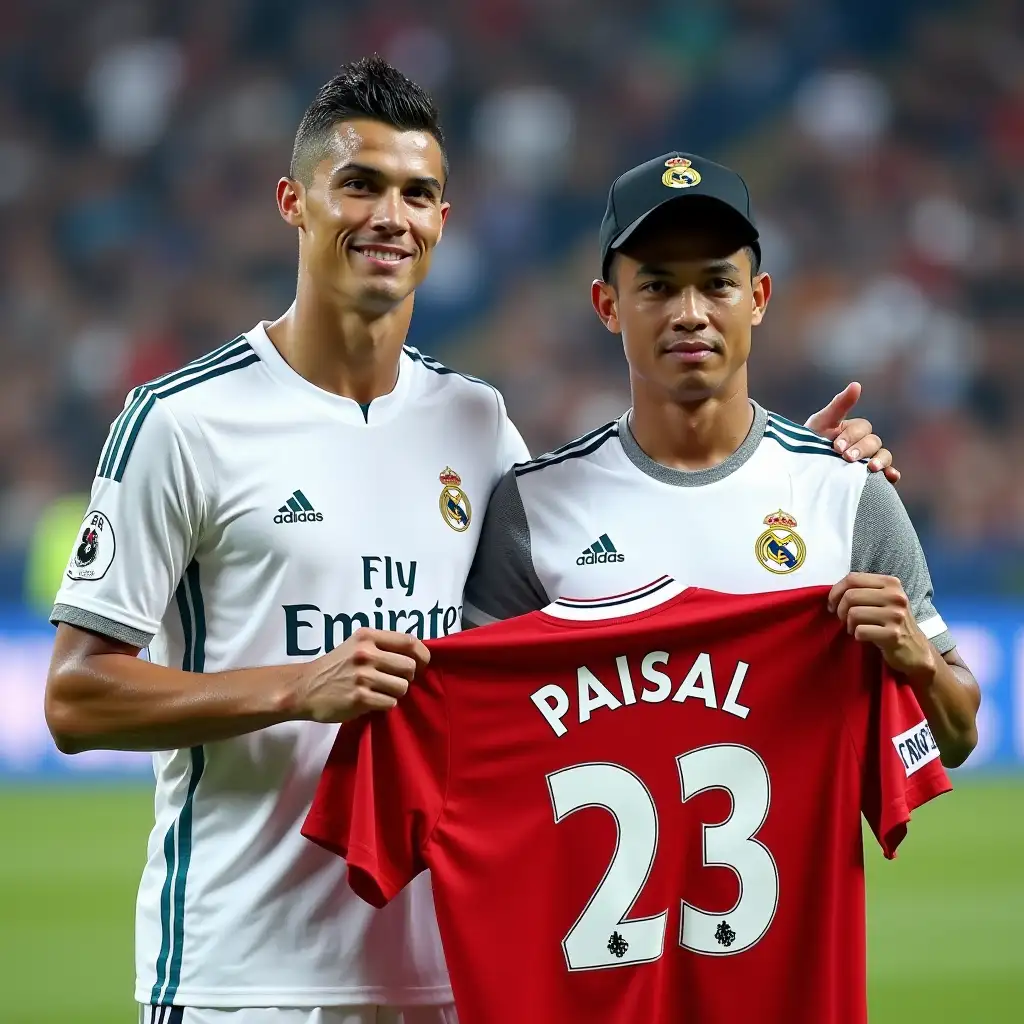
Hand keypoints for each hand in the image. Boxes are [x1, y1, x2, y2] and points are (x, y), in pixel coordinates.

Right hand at [296, 628, 429, 722]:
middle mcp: (366, 653)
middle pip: (410, 667)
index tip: (422, 665)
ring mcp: (362, 676)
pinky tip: (370, 701)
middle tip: (393, 681)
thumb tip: (417, 656)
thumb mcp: (356, 645)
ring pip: (402, 687)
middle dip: (407, 678)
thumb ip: (382, 646)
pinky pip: (390, 703)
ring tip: (379, 691)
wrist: (304, 688)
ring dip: (395, 693)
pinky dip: (384, 704)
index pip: (409, 642)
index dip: (422, 655)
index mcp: (367, 637)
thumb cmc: (335, 666)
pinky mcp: (359, 697)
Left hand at [804, 382, 899, 482]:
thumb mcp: (821, 422)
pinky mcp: (870, 477)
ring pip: (884, 455)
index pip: (862, 428)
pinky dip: (892, 474)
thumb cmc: (810, 442)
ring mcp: (868, 460)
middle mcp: (863, 444)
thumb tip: (857, 384)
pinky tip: (890, 476)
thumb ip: (839, 405)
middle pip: (873, 442)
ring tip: (871, 468)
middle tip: (846, 457)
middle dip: (861, 449)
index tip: (836, 445)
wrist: (802, 469)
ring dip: (880, 460)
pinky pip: (888, 474)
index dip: (852, 436)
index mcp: (853, 430)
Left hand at [827, 573, 936, 679]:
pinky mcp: (893, 634)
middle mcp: (896, 596)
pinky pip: (860, 631)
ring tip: (855, 628)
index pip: (853, 578)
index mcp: (891, 583)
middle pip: (850, 596)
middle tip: (844, 619)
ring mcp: (896, 615)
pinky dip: (857, 636)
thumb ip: (863, 590)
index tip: (832, 604)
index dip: (836, 591)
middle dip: (840, 610)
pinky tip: (863, 637)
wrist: (915, 649)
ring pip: (853, 613)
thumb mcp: (883, 599)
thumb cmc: (891, 621)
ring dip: (848, 624)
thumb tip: (834, 592)